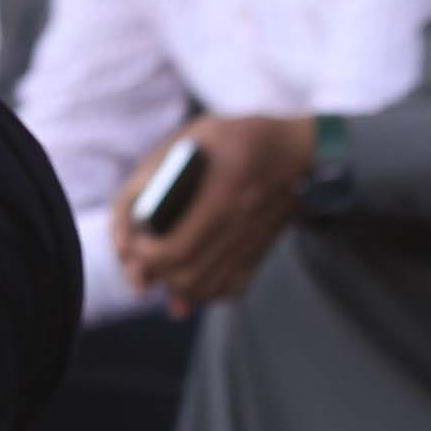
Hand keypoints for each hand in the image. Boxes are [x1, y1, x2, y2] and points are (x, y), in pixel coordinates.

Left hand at [119, 111, 314, 314]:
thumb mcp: (192, 137)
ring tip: (159, 273)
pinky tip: (190, 284)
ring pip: (205, 289)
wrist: (300, 149)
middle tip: (138, 262)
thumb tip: (130, 224)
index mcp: (224, 192)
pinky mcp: (260, 249)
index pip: (177, 248)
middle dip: (152, 274)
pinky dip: (205, 293)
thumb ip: (152, 173)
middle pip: (187, 275)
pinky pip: (231, 289)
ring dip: (173, 288)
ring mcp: (252, 240)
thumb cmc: (238, 137)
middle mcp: (241, 222)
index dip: (145, 257)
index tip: (132, 245)